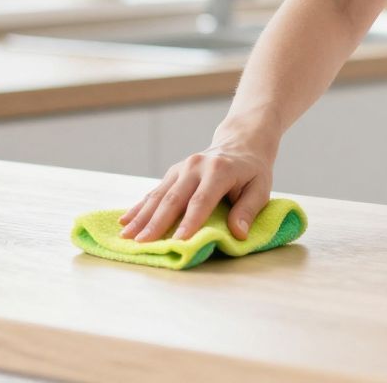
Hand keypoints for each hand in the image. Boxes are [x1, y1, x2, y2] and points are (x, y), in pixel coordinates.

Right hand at [118, 132, 276, 242]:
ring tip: (126, 236)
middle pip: (173, 198)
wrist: (241, 144)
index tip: (178, 241)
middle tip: (141, 243)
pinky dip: (139, 207)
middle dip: (156, 223)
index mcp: (219, 170)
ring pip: (159, 195)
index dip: (189, 222)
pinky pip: (155, 191)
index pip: (201, 200)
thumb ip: (248, 210)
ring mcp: (181, 167)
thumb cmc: (252, 172)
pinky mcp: (173, 172)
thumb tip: (238, 233)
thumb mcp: (260, 189)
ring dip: (142, 216)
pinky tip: (125, 220)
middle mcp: (195, 166)